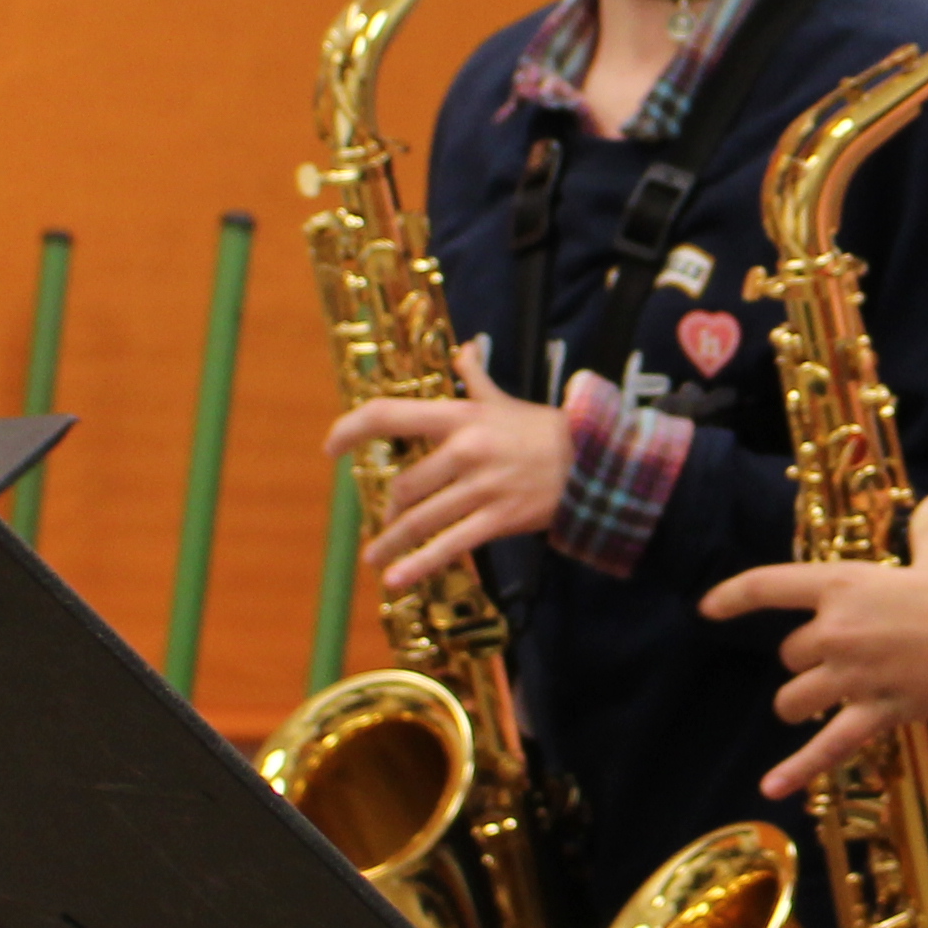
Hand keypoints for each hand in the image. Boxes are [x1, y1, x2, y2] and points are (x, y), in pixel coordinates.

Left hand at [329, 345, 571, 584]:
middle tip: (386, 519)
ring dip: (392, 541)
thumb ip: (477, 376)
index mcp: (460, 417)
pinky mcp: (498, 519)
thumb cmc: (545, 431)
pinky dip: (419, 564)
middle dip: (390, 507)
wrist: (596, 463)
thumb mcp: (506, 400)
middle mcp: (465, 450)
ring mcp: (481, 487)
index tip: (331, 448)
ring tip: (376, 557)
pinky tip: (396, 579)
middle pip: (404, 484)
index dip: (352, 429)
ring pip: (420, 519)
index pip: (390, 414)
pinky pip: (450, 545)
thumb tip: (465, 348)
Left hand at [694, 497, 927, 797]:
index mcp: (845, 583)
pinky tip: (771, 788)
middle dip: (809, 660)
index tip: (707, 609)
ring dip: (803, 702)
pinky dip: (797, 769)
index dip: (732, 597)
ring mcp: (854, 676)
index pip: (768, 587)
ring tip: (822, 702)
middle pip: (791, 655)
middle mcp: (838, 630)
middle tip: (844, 657)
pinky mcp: (878, 713)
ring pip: (796, 699)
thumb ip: (927, 534)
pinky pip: (827, 748)